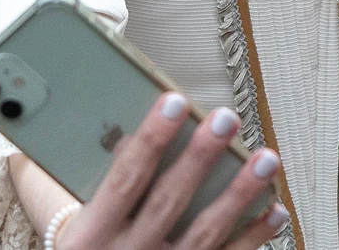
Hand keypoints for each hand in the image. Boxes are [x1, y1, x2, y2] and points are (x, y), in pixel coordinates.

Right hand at [58, 94, 288, 249]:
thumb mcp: (63, 228)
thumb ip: (63, 183)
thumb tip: (67, 128)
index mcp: (89, 235)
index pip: (125, 178)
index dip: (150, 138)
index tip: (174, 101)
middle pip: (170, 200)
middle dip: (201, 157)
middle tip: (226, 119)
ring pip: (206, 233)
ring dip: (239, 194)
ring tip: (265, 158)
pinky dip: (254, 237)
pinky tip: (275, 209)